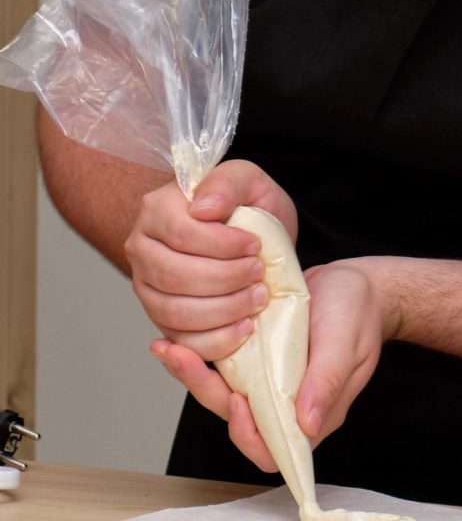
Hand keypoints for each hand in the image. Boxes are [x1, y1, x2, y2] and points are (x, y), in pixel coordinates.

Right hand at [126, 160, 296, 361]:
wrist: (250, 237)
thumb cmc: (247, 206)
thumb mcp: (247, 180)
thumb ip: (226, 184)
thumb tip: (203, 208)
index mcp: (157, 210)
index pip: (181, 234)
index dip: (222, 245)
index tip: (255, 246)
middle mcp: (142, 249)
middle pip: (174, 276)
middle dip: (226, 280)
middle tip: (260, 274)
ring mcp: (147, 287)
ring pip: (174, 311)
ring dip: (224, 310)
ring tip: (258, 298)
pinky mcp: (162, 318)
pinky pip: (182, 340)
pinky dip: (216, 340)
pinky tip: (245, 326)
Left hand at [150, 256, 389, 475]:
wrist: (356, 281)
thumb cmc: (358, 311)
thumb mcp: (345, 343)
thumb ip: (327, 382)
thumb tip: (306, 426)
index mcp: (314, 411)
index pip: (274, 448)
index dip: (250, 435)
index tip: (239, 401)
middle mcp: (287, 403)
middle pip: (239, 419)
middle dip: (205, 392)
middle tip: (181, 358)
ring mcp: (270, 381)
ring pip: (225, 393)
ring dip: (194, 374)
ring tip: (167, 346)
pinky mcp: (258, 358)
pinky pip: (226, 367)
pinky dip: (201, 354)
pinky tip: (179, 335)